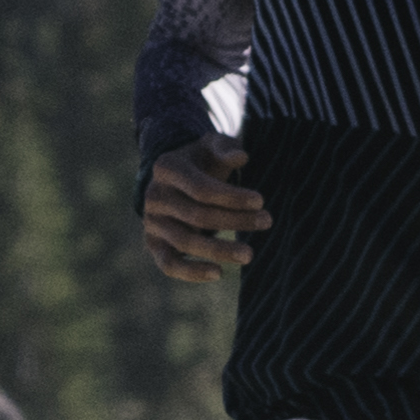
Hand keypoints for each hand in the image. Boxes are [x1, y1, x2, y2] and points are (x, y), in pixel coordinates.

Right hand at [136, 134, 265, 281]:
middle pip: (197, 215)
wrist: (176, 179)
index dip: (231, 197)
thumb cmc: (202, 161)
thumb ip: (226, 148)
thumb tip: (241, 158)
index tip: (260, 201)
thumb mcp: (212, 146)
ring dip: (219, 250)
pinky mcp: (154, 244)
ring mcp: (151, 222)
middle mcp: (154, 196)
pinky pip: (169, 264)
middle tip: (267, 222)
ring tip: (249, 254)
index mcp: (166, 168)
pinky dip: (191, 272)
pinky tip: (219, 273)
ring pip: (185, 242)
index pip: (200, 188)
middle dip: (235, 220)